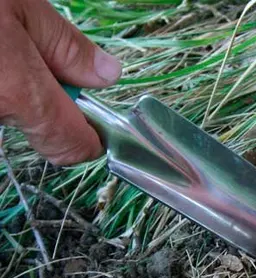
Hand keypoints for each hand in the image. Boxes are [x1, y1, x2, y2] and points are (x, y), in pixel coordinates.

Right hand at [0, 0, 121, 164]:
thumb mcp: (20, 4)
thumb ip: (65, 46)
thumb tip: (106, 74)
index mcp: (18, 93)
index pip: (71, 146)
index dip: (92, 138)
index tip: (100, 123)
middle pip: (40, 125)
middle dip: (49, 96)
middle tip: (36, 53)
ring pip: (12, 112)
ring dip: (18, 88)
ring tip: (6, 45)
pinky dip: (1, 84)